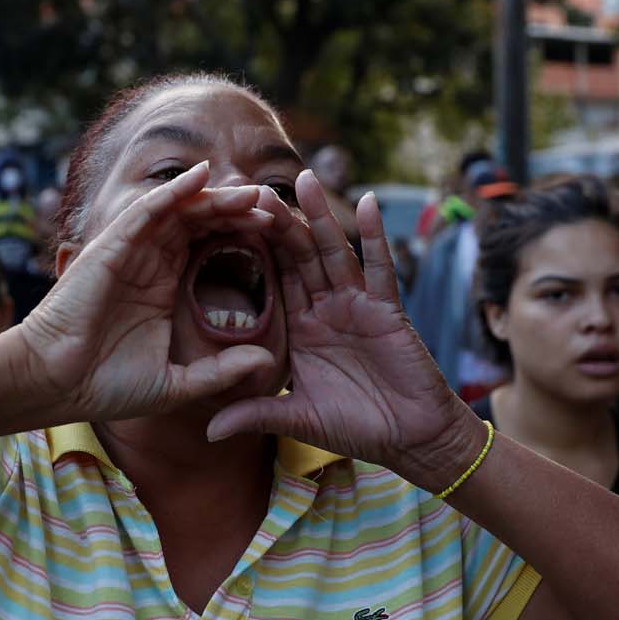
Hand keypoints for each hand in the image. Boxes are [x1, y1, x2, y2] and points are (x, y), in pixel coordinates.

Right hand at [17, 163, 278, 422]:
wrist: (55, 385)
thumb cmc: (105, 386)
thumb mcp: (176, 384)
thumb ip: (219, 372)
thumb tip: (266, 363)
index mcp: (164, 286)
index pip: (210, 247)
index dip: (244, 237)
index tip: (281, 238)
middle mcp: (149, 262)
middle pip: (201, 222)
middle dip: (238, 213)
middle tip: (277, 210)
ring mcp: (130, 251)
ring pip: (180, 210)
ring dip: (217, 198)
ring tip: (255, 194)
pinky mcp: (111, 247)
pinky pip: (147, 210)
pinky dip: (174, 191)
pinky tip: (203, 177)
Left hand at [206, 170, 474, 489]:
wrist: (410, 440)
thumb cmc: (357, 427)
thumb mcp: (297, 419)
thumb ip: (255, 415)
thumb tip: (208, 432)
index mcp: (300, 327)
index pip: (272, 278)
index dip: (251, 250)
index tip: (225, 220)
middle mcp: (326, 309)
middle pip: (298, 256)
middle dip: (278, 222)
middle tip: (253, 187)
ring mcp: (357, 305)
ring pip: (333, 253)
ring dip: (320, 217)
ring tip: (304, 179)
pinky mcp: (387, 310)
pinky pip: (379, 269)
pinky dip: (374, 238)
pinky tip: (367, 204)